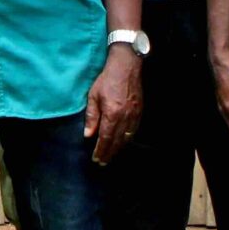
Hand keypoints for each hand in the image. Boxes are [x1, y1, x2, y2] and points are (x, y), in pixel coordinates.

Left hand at [84, 48, 141, 163]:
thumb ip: (91, 117)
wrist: (126, 67)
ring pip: (127, 138)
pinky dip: (127, 139)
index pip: (106, 138)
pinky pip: (134, 130)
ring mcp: (134, 115)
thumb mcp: (93, 97)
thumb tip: (88, 135)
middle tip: (103, 162)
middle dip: (109, 153)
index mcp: (112, 114)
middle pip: (117, 141)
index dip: (101, 150)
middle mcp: (125, 117)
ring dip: (119, 148)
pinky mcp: (139, 111)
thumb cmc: (106, 80)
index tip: (96, 159)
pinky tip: (123, 142)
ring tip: (111, 155)